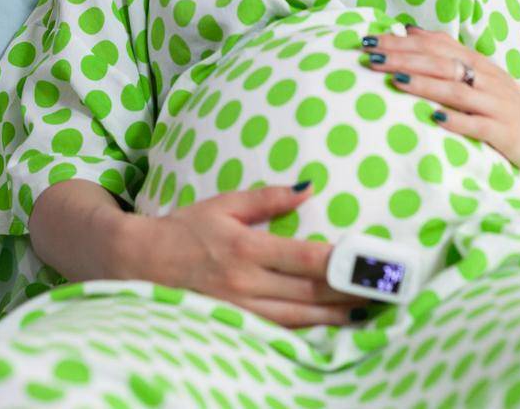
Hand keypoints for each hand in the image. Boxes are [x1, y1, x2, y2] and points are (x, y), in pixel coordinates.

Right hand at [128, 183, 361, 328]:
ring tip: (366, 311)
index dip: (341, 263)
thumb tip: (309, 186)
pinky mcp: (234, 325)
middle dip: (348, 292)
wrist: (137, 263)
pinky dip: (307, 332)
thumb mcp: (223, 205)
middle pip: (309, 293)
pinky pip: (278, 332)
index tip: (370, 261)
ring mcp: (240, 310)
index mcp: (246, 249)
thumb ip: (268, 198)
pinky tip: (328, 328)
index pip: (305, 259)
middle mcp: (246, 283)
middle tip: (382, 290)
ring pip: (299, 319)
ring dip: (335, 318)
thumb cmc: (183, 229)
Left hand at [363, 26, 519, 171]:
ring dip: (424, 85)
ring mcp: (494, 104)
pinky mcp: (501, 131)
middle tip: (372, 57)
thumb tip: (409, 29)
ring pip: (456, 91)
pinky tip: (434, 117)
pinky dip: (455, 120)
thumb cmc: (501, 100)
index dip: (402, 42)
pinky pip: (476, 125)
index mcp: (476, 62)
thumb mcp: (478, 71)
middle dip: (405, 59)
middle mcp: (485, 79)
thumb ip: (446, 51)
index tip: (371, 40)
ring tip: (395, 80)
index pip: (435, 45)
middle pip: (441, 64)